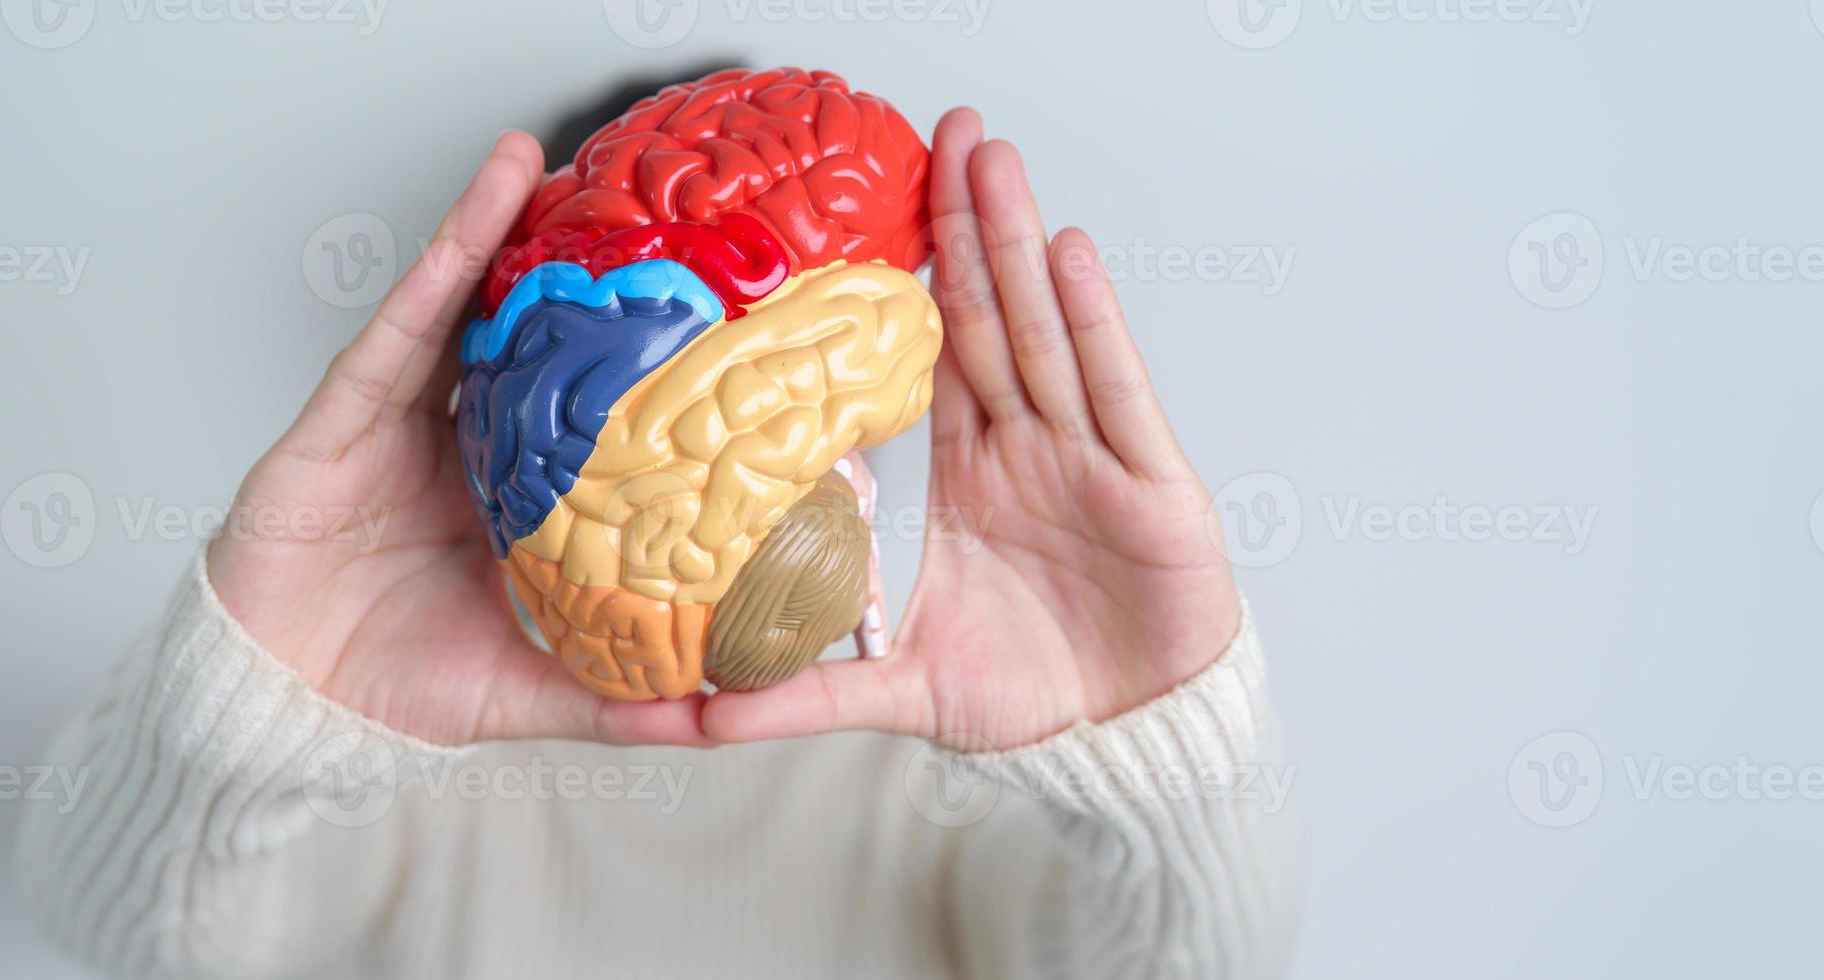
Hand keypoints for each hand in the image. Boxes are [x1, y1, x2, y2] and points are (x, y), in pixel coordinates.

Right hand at [206, 132, 710, 748]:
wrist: (283, 710)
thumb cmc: (387, 689)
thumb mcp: (532, 686)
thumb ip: (620, 695)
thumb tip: (722, 715)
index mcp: (501, 493)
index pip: (567, 401)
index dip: (612, 348)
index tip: (682, 301)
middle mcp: (450, 442)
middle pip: (510, 334)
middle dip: (554, 267)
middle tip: (617, 200)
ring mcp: (392, 419)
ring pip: (451, 308)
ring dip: (491, 229)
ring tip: (536, 159)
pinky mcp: (340, 413)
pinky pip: (397, 329)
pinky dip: (437, 265)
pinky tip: (479, 211)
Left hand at [703, 110, 1243, 749]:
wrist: (1127, 740)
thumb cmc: (1025, 696)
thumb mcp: (899, 690)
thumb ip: (804, 691)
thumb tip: (694, 714)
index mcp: (955, 479)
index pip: (918, 362)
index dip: (894, 288)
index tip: (855, 214)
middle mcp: (1017, 449)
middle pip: (984, 319)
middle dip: (961, 226)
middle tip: (936, 133)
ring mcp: (1082, 456)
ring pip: (1040, 331)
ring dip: (1014, 243)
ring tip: (987, 159)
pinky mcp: (1146, 481)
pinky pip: (1113, 388)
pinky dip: (1093, 321)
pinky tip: (1069, 253)